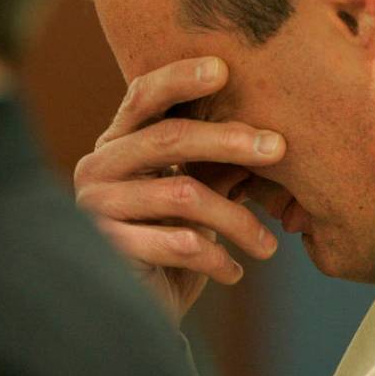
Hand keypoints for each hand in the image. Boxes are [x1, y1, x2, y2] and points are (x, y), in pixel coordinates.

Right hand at [75, 57, 284, 322]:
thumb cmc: (171, 239)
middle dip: (227, 138)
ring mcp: (97, 206)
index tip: (224, 68)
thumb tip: (268, 135)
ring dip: (235, 219)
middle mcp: (98, 166)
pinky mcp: (108, 247)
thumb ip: (214, 161)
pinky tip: (235, 272)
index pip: (142, 95)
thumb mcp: (194, 192)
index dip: (180, 77)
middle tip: (277, 147)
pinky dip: (215, 257)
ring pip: (181, 193)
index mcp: (117, 142)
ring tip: (268, 245)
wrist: (139, 307)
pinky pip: (175, 242)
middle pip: (167, 137)